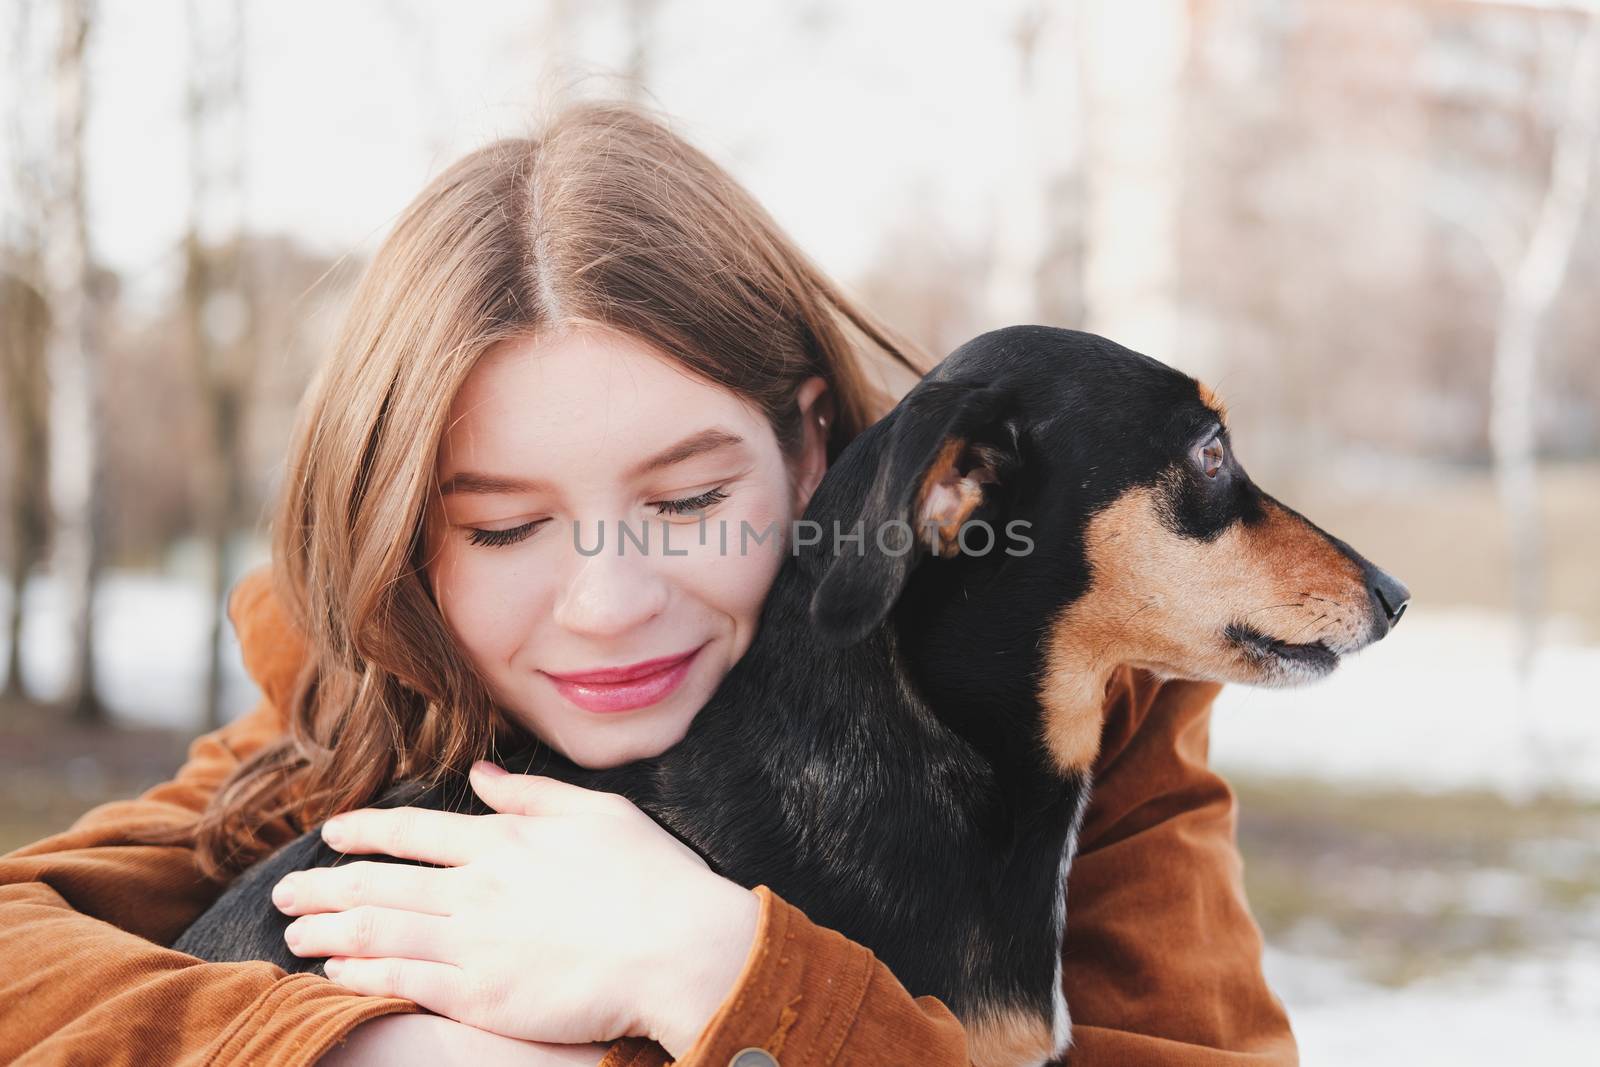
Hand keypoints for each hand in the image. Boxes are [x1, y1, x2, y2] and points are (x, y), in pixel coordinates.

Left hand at [275, 763, 759, 1057]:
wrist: (677, 948)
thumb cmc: (651, 878)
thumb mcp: (597, 811)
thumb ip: (531, 794)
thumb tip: (479, 774)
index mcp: (504, 839)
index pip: (413, 831)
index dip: (364, 831)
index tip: (333, 833)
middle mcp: (476, 886)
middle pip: (379, 882)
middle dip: (323, 885)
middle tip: (286, 893)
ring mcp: (473, 942)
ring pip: (377, 930)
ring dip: (327, 930)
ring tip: (293, 933)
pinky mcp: (480, 994)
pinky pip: (402, 980)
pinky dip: (360, 973)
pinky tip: (334, 973)